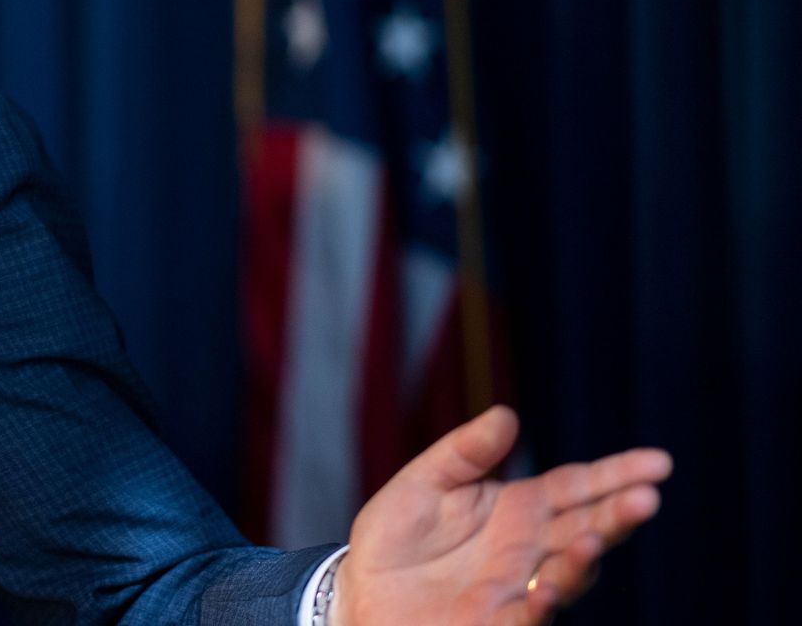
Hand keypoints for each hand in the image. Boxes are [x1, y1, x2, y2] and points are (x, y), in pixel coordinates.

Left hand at [332, 405, 669, 625]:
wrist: (362, 595)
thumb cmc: (395, 540)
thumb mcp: (423, 483)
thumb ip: (465, 451)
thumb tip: (508, 416)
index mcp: (518, 508)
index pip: (577, 486)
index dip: (616, 474)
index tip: (659, 462)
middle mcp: (529, 548)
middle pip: (586, 526)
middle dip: (619, 513)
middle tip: (648, 497)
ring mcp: (520, 588)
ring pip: (571, 571)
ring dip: (588, 554)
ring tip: (598, 534)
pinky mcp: (500, 622)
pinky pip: (532, 614)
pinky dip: (547, 599)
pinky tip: (552, 583)